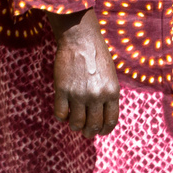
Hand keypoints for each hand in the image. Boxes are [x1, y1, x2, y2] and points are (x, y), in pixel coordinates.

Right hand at [47, 10, 119, 136]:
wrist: (80, 40)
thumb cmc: (97, 56)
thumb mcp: (111, 76)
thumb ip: (108, 95)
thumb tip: (102, 114)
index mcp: (112, 93)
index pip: (110, 121)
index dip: (104, 130)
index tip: (100, 131)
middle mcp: (97, 96)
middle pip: (93, 125)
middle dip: (89, 132)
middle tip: (86, 133)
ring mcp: (79, 94)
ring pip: (77, 123)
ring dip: (75, 126)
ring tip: (74, 124)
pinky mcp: (63, 90)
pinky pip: (61, 113)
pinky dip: (61, 117)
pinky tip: (63, 113)